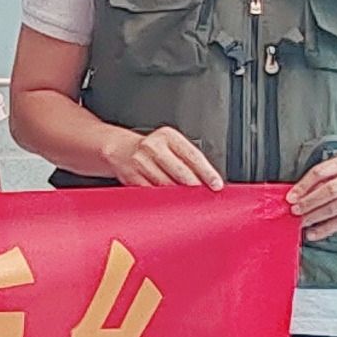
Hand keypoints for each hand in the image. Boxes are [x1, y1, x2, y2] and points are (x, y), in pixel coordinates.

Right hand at [104, 123, 225, 190]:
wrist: (121, 150)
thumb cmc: (152, 149)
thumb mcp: (170, 145)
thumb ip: (186, 158)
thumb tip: (206, 179)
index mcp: (168, 137)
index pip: (192, 156)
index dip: (207, 172)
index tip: (216, 184)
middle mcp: (153, 147)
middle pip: (180, 172)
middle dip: (194, 186)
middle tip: (204, 195)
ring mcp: (140, 162)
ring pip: (166, 185)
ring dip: (179, 195)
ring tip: (187, 199)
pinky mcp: (131, 177)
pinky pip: (152, 191)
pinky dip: (163, 198)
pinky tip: (170, 200)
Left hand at [289, 149, 336, 237]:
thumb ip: (320, 179)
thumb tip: (296, 196)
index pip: (320, 172)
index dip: (303, 185)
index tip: (291, 197)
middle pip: (329, 191)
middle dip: (309, 202)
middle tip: (295, 210)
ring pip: (336, 208)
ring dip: (315, 216)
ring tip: (301, 222)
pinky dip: (326, 229)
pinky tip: (313, 233)